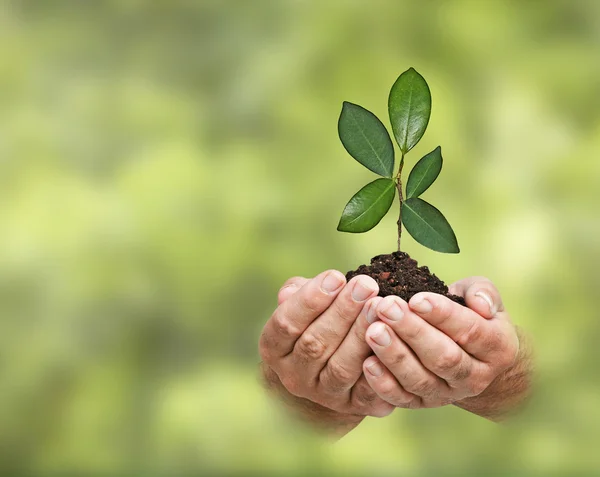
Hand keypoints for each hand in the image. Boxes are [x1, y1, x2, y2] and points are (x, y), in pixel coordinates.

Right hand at [259, 270, 394, 433]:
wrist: (328, 372)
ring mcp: (323, 395)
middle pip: (315, 345)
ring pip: (341, 368)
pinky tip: (393, 340)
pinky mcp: (353, 406)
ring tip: (380, 306)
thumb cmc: (315, 324)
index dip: (310, 300)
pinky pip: (368, 391)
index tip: (336, 276)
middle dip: (342, 312)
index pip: (286, 324)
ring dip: (361, 335)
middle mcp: (294, 376)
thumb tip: (296, 289)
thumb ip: (297, 293)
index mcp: (274, 348)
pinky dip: (381, 367)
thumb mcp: (301, 305)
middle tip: (366, 285)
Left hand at [362, 277, 523, 414]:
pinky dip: (383, 384)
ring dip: (394, 356)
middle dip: (412, 331)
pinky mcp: (422, 403)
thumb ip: (484, 293)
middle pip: (443, 357)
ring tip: (372, 331)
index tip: (416, 299)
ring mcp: (447, 394)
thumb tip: (481, 305)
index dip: (442, 315)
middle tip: (386, 308)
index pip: (470, 331)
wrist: (471, 356)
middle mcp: (475, 376)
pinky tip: (367, 363)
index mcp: (497, 347)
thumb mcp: (483, 297)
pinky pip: (402, 398)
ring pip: (420, 379)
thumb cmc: (471, 315)